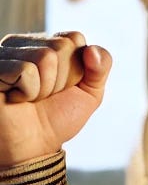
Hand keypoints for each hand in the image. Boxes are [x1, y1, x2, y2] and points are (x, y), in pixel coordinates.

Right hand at [0, 32, 111, 166]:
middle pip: (61, 46)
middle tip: (45, 96)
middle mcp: (25, 43)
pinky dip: (28, 91)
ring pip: (44, 57)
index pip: (74, 38)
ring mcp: (6, 53)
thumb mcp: (90, 93)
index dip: (77, 69)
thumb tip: (92, 49)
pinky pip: (26, 70)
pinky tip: (15, 98)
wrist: (32, 146)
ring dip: (44, 87)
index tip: (64, 87)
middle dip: (61, 79)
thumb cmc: (57, 118)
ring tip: (30, 97)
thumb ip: (101, 68)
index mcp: (48, 44)